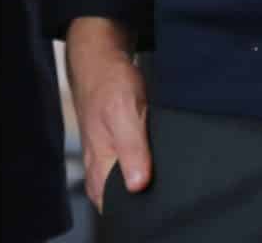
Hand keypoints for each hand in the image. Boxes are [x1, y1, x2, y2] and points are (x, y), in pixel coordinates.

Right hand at [64, 17, 151, 210]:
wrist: (100, 58)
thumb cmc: (108, 81)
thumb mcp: (123, 112)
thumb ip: (131, 149)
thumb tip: (137, 184)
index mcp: (99, 165)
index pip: (117, 205)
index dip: (139, 201)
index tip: (157, 186)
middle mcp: (100, 166)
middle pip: (124, 196)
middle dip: (145, 189)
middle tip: (162, 169)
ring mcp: (107, 156)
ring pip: (129, 180)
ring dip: (147, 173)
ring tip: (160, 157)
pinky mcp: (117, 146)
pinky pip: (132, 164)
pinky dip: (146, 161)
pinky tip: (156, 151)